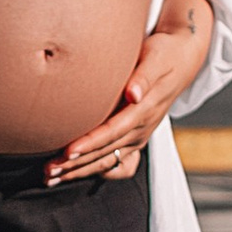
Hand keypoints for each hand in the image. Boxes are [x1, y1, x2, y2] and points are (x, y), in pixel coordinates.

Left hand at [47, 0, 213, 185]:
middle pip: (106, 152)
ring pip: (108, 161)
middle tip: (49, 170)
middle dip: (77, 164)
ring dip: (80, 171)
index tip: (68, 152)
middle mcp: (141, 128)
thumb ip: (143, 77)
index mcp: (144, 110)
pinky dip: (95, 170)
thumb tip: (133, 94)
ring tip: (52, 177)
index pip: (112, 131)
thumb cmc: (163, 54)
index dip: (90, 143)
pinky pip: (116, 163)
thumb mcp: (156, 59)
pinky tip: (74, 174)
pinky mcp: (135, 137)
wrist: (182, 59)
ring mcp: (139, 136)